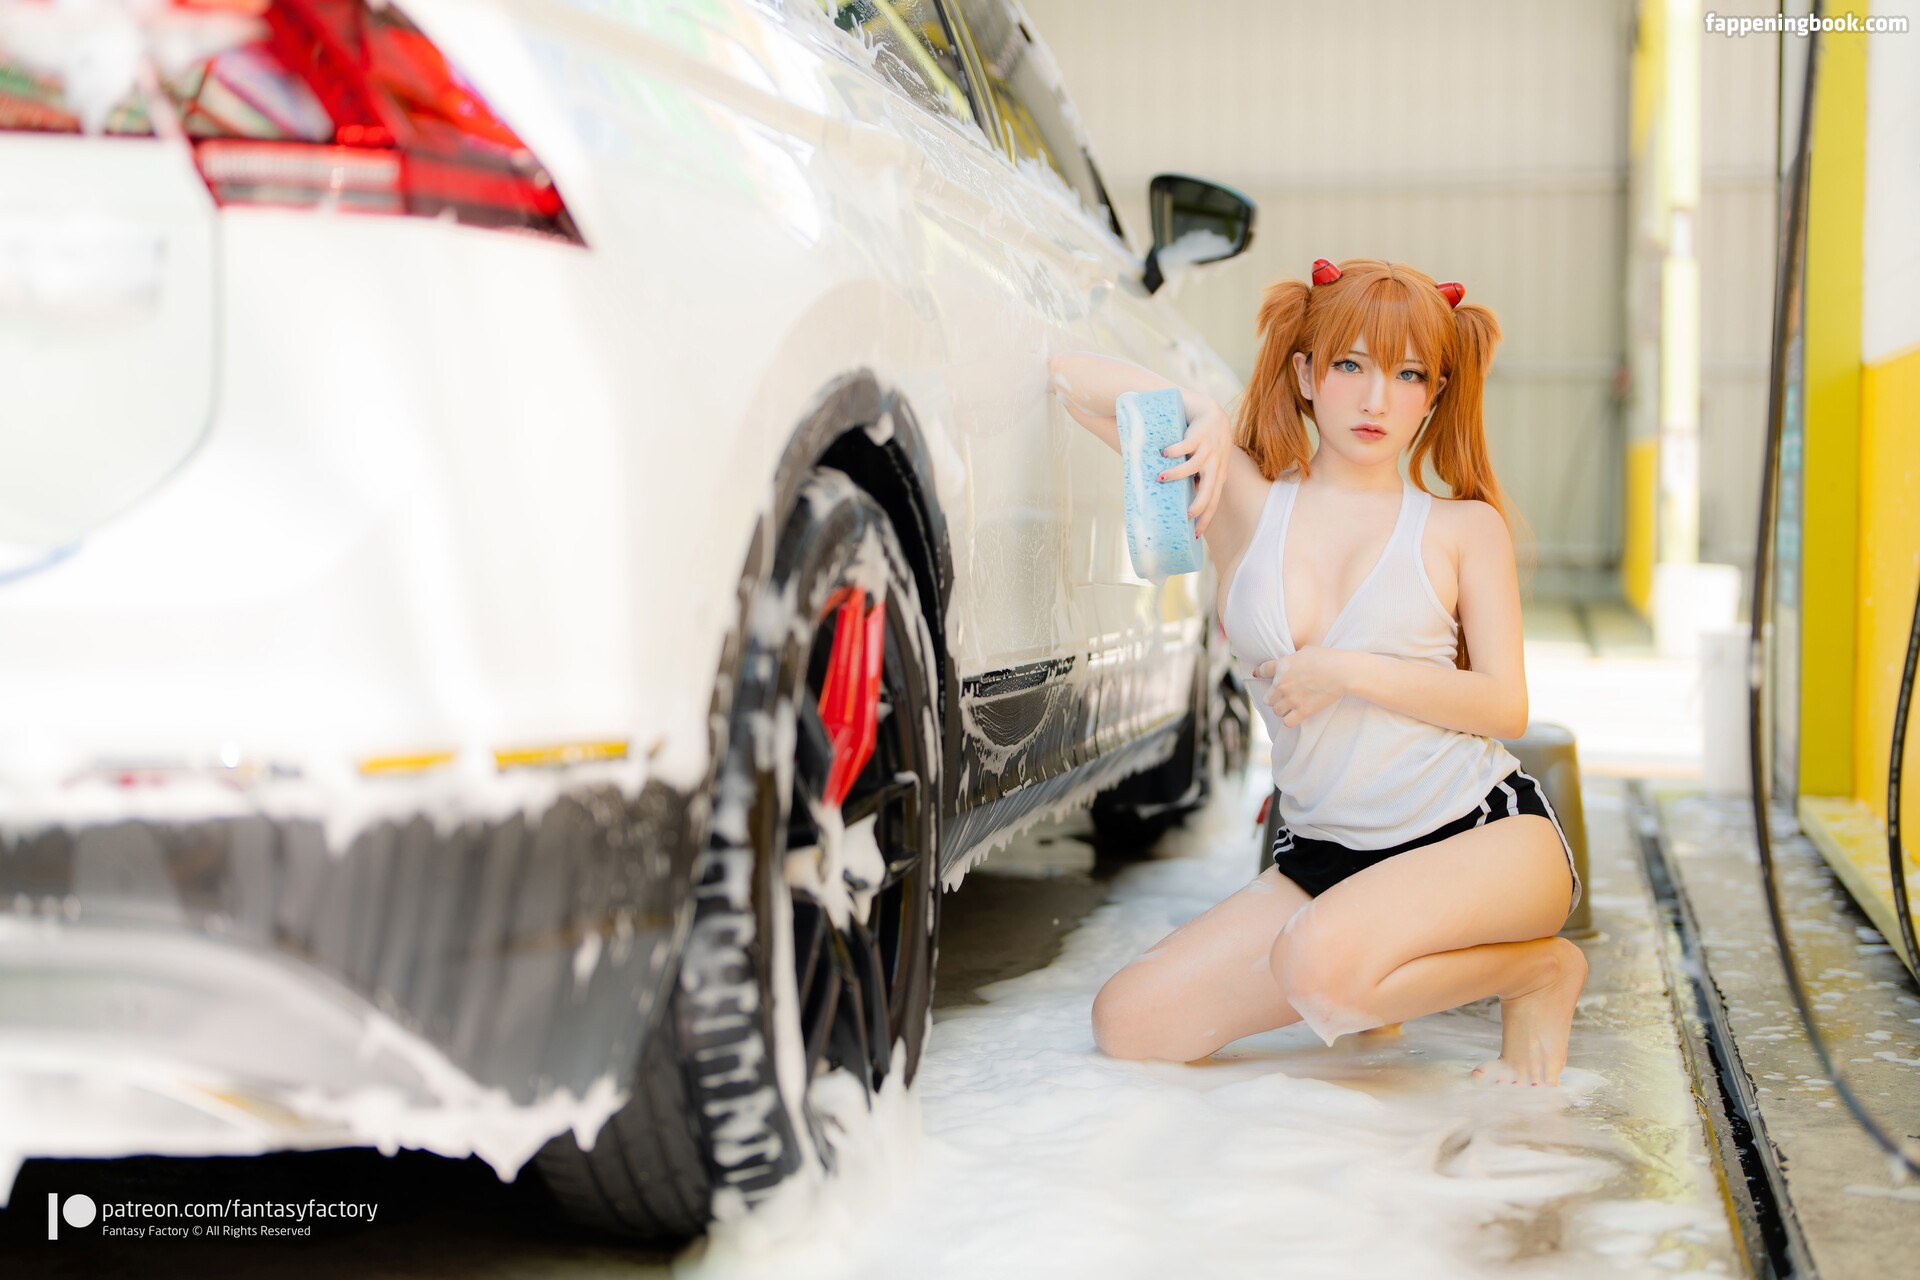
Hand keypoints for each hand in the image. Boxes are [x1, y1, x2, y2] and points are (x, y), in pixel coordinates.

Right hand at [1158, 396, 1231, 535]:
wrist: (1212, 412)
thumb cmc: (1205, 443)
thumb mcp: (1208, 464)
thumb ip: (1199, 480)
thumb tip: (1181, 501)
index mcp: (1217, 475)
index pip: (1213, 501)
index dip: (1206, 518)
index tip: (1195, 534)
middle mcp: (1215, 464)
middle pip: (1210, 489)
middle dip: (1199, 504)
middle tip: (1186, 516)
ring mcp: (1208, 450)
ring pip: (1194, 467)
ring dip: (1177, 474)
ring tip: (1160, 478)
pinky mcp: (1199, 435)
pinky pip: (1185, 446)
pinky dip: (1174, 451)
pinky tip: (1163, 453)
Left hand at [1253, 647, 1350, 727]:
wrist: (1341, 672)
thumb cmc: (1327, 658)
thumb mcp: (1306, 651)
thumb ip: (1293, 658)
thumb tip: (1291, 662)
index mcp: (1282, 665)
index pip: (1262, 670)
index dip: (1260, 673)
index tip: (1259, 675)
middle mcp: (1282, 683)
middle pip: (1267, 698)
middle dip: (1275, 698)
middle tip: (1285, 697)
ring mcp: (1291, 698)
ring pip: (1276, 711)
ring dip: (1283, 710)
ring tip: (1292, 707)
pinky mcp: (1302, 711)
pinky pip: (1287, 722)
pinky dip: (1291, 720)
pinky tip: (1297, 716)